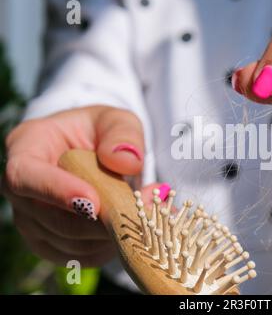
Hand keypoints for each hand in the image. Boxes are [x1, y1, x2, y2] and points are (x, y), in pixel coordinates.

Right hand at [2, 106, 148, 266]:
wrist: (97, 154)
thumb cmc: (102, 131)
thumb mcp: (117, 120)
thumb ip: (123, 134)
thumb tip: (127, 162)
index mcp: (27, 146)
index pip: (25, 175)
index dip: (56, 191)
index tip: (94, 201)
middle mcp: (22, 189)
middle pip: (49, 218)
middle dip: (97, 220)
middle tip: (140, 210)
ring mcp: (32, 220)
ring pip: (67, 241)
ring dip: (110, 233)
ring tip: (146, 212)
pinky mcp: (51, 242)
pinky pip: (79, 255)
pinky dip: (109, 246)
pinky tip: (131, 226)